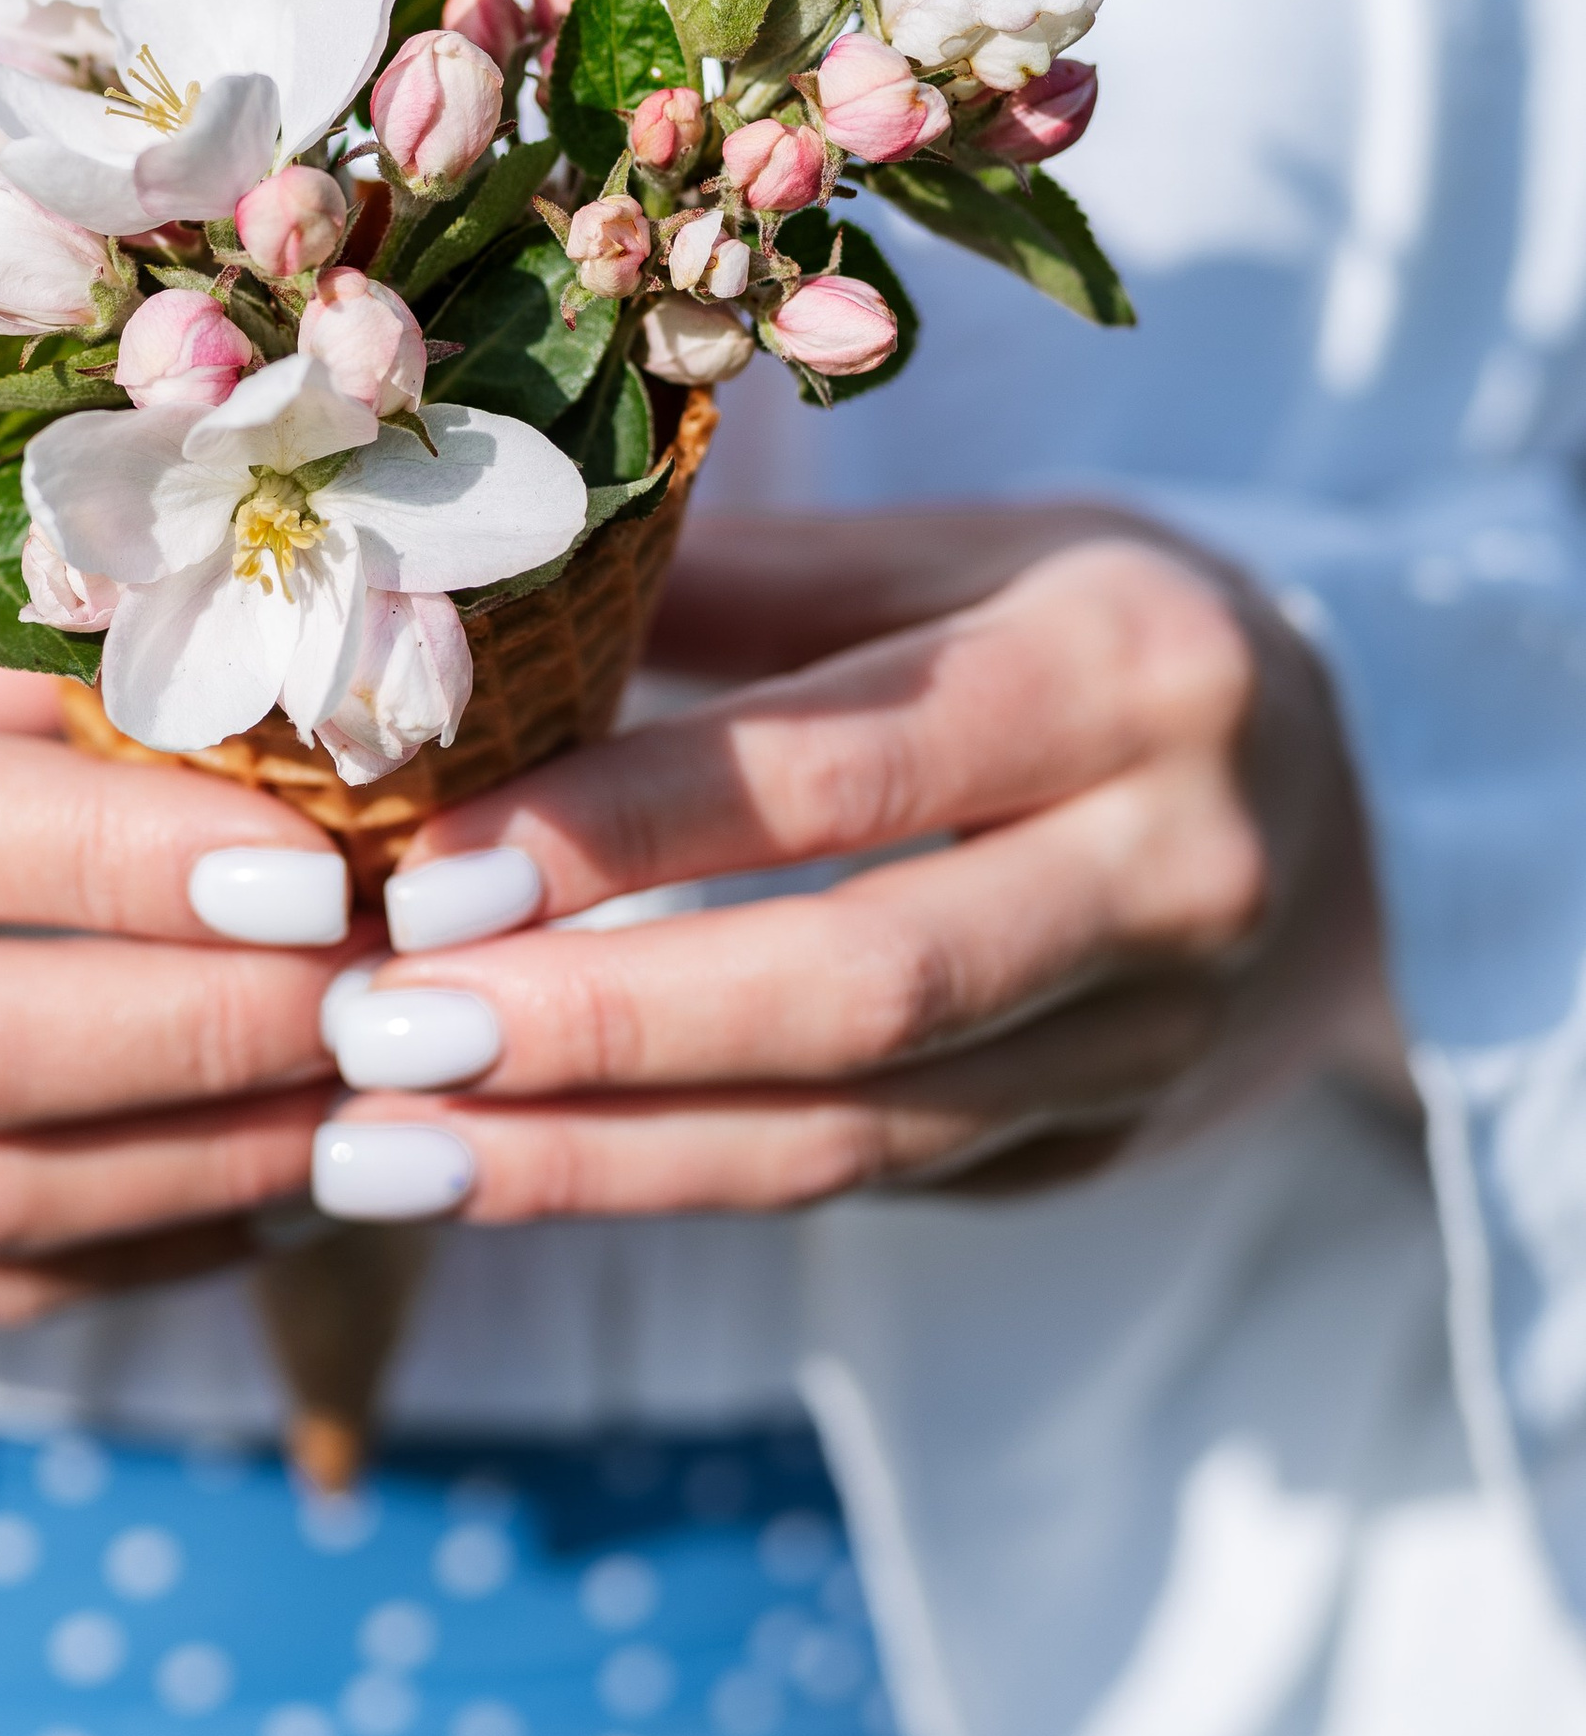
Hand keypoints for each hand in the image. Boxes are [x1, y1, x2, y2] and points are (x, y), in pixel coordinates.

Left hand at [313, 506, 1405, 1222]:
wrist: (1361, 816)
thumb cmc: (1096, 638)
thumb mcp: (967, 555)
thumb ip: (746, 588)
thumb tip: (467, 601)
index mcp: (1125, 674)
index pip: (845, 770)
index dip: (625, 831)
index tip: (417, 867)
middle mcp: (1168, 874)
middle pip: (858, 981)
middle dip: (597, 1025)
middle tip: (374, 1032)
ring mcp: (1146, 1041)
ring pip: (850, 1128)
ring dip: (595, 1154)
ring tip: (381, 1149)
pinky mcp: (1095, 1149)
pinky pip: (860, 1177)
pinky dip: (669, 1180)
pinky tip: (503, 1170)